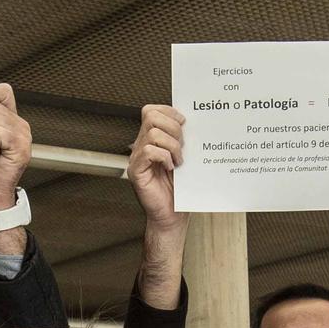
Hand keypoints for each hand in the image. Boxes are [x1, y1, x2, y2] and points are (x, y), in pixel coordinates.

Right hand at [126, 104, 186, 231]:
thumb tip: (191, 122)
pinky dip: (164, 157)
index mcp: (151, 140)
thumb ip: (182, 140)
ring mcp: (137, 159)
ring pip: (152, 133)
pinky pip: (148, 151)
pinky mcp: (136, 171)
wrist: (173, 216)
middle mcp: (141, 146)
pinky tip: (171, 167)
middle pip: (151, 115)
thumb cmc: (180, 190)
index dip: (169, 112)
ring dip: (172, 145)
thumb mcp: (185, 158)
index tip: (184, 124)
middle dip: (173, 127)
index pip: (151, 111)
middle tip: (183, 146)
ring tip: (179, 161)